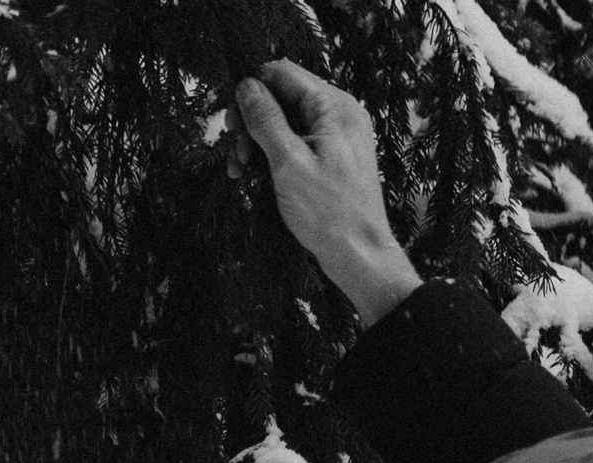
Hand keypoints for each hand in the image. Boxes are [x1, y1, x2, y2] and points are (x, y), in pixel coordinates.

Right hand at [233, 61, 422, 326]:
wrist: (361, 257)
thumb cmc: (330, 214)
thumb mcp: (289, 162)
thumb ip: (266, 119)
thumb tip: (246, 86)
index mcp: (335, 107)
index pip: (282, 73)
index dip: (252, 91)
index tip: (231, 122)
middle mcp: (339, 114)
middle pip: (282, 97)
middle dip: (252, 121)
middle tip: (235, 152)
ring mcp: (337, 137)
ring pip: (286, 122)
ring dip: (258, 141)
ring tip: (239, 170)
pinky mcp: (333, 158)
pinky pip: (297, 143)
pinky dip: (273, 155)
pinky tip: (254, 176)